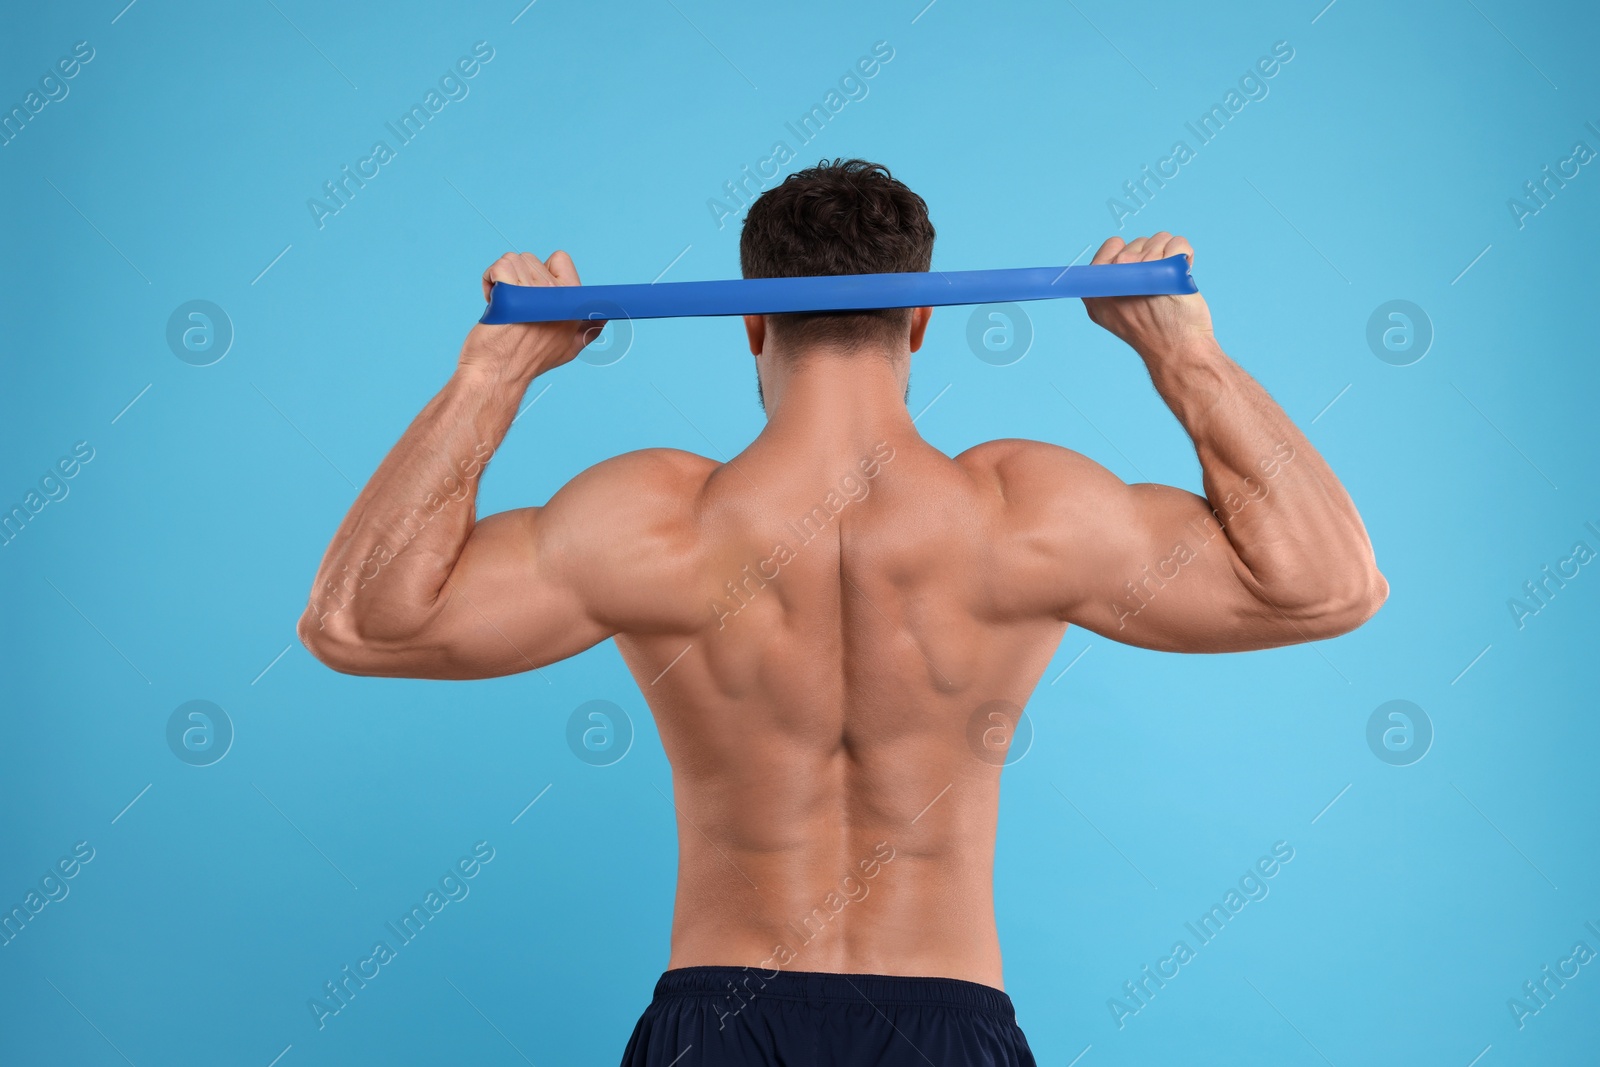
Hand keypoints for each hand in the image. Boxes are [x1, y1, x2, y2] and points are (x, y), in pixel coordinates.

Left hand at [458, 251, 602, 383]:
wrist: (499, 374)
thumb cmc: (529, 361)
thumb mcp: (570, 348)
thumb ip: (589, 330)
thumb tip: (603, 319)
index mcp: (574, 304)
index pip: (561, 259)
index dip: (543, 272)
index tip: (536, 295)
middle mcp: (558, 295)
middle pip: (531, 260)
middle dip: (518, 279)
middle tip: (516, 306)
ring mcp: (534, 293)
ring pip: (513, 260)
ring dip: (503, 279)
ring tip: (504, 304)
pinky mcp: (510, 292)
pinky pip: (499, 266)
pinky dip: (490, 279)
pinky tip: (492, 300)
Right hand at [1082, 233, 1213, 359]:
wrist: (1176, 352)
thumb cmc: (1148, 332)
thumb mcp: (1111, 313)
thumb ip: (1108, 284)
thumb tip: (1120, 260)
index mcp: (1096, 288)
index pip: (1112, 245)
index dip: (1127, 253)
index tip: (1136, 273)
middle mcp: (1114, 278)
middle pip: (1137, 242)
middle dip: (1151, 256)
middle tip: (1156, 284)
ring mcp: (1140, 272)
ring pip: (1159, 239)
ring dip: (1169, 256)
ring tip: (1169, 280)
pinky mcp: (1167, 268)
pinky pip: (1178, 243)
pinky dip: (1184, 254)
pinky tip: (1181, 274)